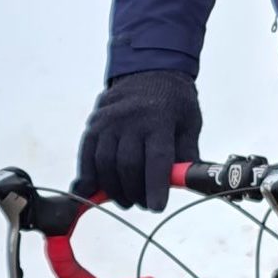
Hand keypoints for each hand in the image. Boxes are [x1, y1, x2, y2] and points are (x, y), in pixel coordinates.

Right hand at [72, 69, 202, 210]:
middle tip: (143, 204)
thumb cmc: (175, 103)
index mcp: (159, 119)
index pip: (156, 159)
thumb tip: (185, 185)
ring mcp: (109, 120)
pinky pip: (87, 156)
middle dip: (135, 193)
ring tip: (127, 199)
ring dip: (114, 190)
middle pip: (128, 166)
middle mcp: (131, 119)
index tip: (156, 207)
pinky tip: (96, 191)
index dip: (155, 186)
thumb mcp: (190, 124)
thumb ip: (186, 154)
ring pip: (105, 165)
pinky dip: (90, 177)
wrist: (150, 70)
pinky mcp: (93, 124)